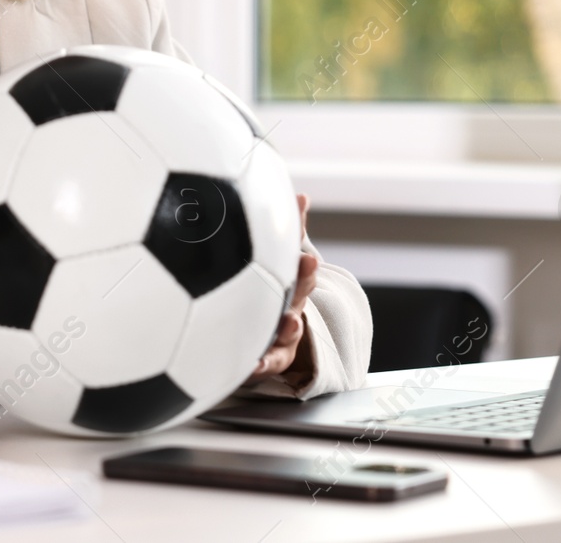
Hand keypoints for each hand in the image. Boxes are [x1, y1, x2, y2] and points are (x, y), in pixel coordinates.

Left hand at [246, 194, 318, 387]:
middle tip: (308, 262)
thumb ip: (282, 233)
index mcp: (288, 285)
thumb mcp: (272, 267)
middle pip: (300, 292)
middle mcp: (289, 308)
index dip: (302, 239)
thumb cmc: (266, 299)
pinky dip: (261, 365)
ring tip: (289, 320)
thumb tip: (299, 195)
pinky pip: (266, 364)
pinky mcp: (269, 360)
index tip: (304, 219)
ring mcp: (281, 336)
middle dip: (305, 276)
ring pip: (289, 331)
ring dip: (290, 325)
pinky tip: (252, 365)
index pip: (297, 260)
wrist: (266, 343)